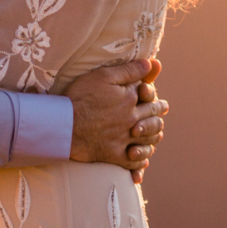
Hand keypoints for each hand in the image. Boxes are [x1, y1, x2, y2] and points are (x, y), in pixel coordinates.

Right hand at [65, 58, 168, 181]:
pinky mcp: (114, 156)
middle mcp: (132, 121)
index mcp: (131, 100)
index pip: (149, 96)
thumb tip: (152, 64)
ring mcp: (124, 140)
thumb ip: (129, 70)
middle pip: (153, 117)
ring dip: (154, 136)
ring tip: (156, 134)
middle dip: (158, 112)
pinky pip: (134, 163)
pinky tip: (143, 161)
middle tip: (162, 109)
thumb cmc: (81, 97)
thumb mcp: (104, 75)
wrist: (64, 125)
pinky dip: (141, 163)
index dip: (151, 92)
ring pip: (149, 140)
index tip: (151, 91)